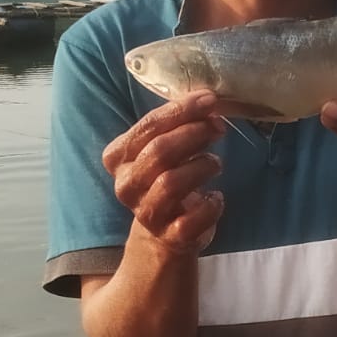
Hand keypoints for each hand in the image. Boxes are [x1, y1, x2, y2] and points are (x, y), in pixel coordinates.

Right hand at [101, 91, 226, 253]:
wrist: (163, 230)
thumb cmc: (166, 175)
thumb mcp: (165, 147)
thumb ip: (180, 125)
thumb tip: (209, 107)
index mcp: (119, 156)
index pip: (148, 127)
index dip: (181, 111)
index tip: (209, 100)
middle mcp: (126, 185)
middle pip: (159, 152)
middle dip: (194, 134)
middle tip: (218, 127)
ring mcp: (146, 213)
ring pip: (171, 183)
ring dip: (201, 166)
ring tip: (215, 163)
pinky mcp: (170, 236)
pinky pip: (193, 218)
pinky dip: (211, 204)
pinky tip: (215, 196)